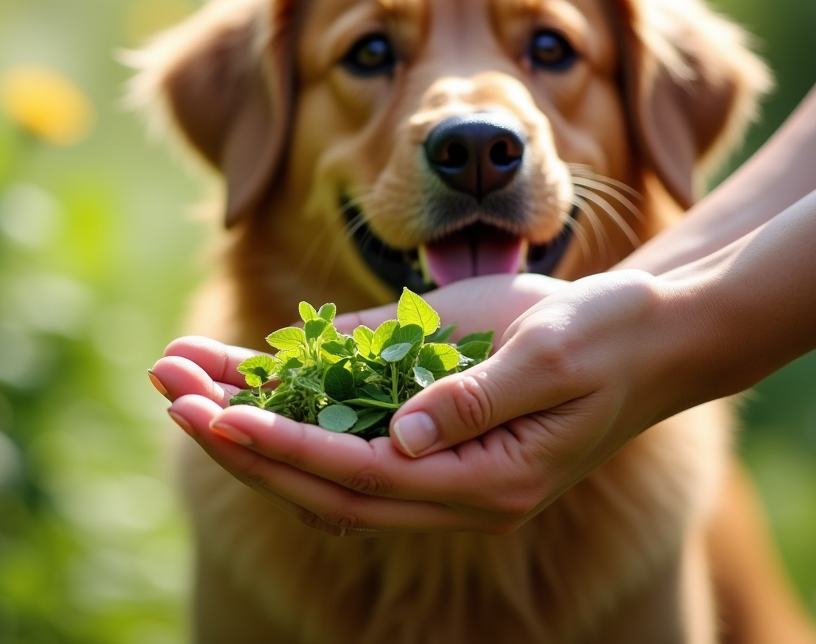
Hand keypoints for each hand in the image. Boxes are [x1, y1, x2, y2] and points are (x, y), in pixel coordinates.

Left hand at [151, 270, 708, 535]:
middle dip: (240, 438)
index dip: (286, 447)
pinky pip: (345, 418)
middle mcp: (450, 485)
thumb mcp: (553, 356)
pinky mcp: (427, 421)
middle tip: (167, 392)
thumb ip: (478, 399)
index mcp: (486, 482)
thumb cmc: (610, 336)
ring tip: (172, 372)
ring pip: (321, 452)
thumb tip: (400, 435)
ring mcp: (435, 457)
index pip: (362, 476)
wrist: (648, 331)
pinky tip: (232, 367)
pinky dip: (286, 395)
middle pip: (321, 479)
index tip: (219, 417)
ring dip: (246, 416)